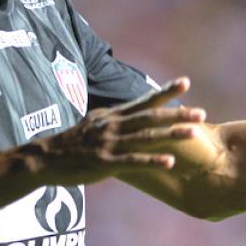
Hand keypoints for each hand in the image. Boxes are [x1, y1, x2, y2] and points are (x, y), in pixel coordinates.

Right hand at [37, 77, 206, 182]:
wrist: (43, 159)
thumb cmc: (72, 145)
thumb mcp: (94, 125)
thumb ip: (115, 120)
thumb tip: (133, 116)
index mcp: (113, 116)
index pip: (144, 101)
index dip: (166, 92)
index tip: (186, 82)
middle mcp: (114, 126)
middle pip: (151, 117)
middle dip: (178, 114)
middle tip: (202, 113)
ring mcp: (110, 144)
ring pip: (146, 137)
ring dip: (171, 135)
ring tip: (194, 133)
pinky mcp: (105, 162)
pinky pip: (133, 161)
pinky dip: (152, 161)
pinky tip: (170, 162)